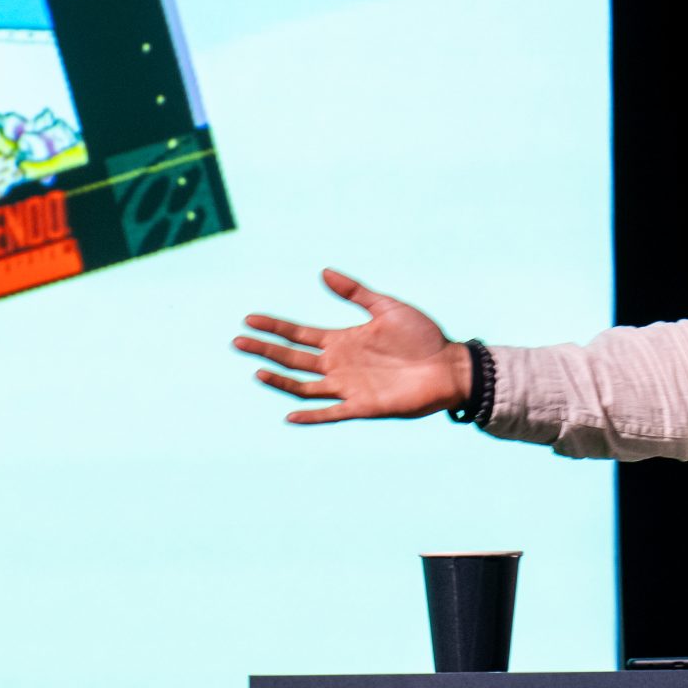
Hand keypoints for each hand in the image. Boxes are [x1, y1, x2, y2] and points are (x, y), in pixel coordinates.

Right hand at [233, 269, 471, 424]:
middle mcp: (339, 364)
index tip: (248, 319)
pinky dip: (311, 415)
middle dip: (265, 350)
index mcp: (342, 340)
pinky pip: (332, 413)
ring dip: (280, 380)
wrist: (450, 366)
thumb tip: (323, 272)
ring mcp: (349, 387)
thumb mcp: (386, 307)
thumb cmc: (423, 336)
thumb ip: (355, 292)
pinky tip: (290, 415)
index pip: (298, 334)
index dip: (274, 327)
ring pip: (304, 386)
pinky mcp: (364, 406)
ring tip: (257, 371)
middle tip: (237, 341)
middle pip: (293, 358)